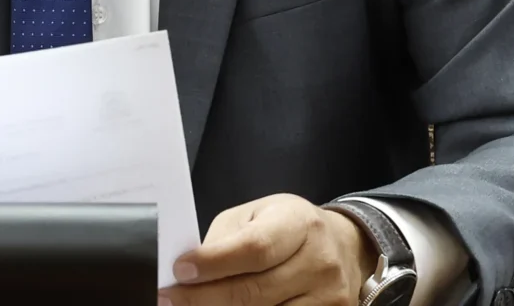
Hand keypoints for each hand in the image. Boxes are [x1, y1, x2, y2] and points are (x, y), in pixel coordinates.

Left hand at [163, 194, 375, 305]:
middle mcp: (320, 262)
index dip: (214, 263)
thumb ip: (225, 240)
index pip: (255, 248)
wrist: (343, 246)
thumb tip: (186, 270)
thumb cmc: (288, 227)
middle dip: (204, 299)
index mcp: (299, 223)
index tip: (179, 271)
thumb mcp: (257, 216)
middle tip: (170, 300)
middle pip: (255, 292)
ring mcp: (329, 297)